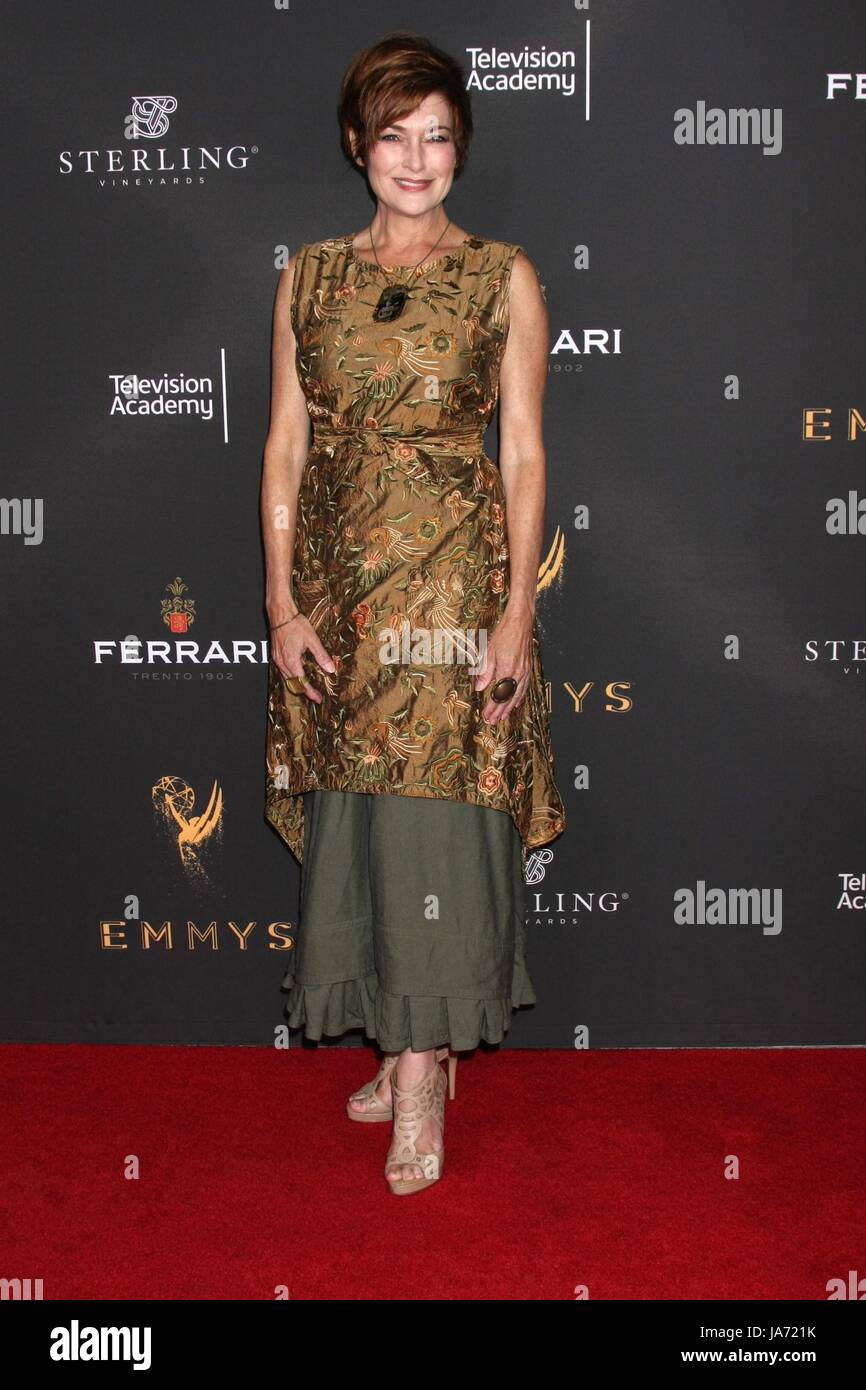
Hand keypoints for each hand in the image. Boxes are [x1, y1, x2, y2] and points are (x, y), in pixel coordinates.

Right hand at [270, 613, 335, 704]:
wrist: (280, 613)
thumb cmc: (295, 624)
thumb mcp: (312, 640)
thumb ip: (321, 656)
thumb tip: (331, 669)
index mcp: (291, 661)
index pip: (302, 682)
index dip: (310, 692)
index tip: (318, 698)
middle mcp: (282, 662)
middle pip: (292, 683)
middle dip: (303, 690)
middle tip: (315, 695)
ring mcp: (277, 659)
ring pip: (286, 678)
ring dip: (296, 684)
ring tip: (307, 687)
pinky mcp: (275, 654)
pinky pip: (283, 671)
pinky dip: (290, 676)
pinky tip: (297, 673)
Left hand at [474, 607, 531, 723]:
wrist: (520, 622)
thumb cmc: (504, 634)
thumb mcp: (490, 652)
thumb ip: (485, 672)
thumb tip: (479, 688)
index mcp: (506, 670)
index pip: (498, 695)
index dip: (492, 707)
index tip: (485, 716)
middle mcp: (517, 673)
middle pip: (508, 698)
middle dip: (500, 711)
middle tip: (492, 721)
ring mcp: (525, 671)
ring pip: (517, 695)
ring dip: (510, 708)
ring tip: (503, 717)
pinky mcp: (528, 668)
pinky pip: (524, 687)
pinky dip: (520, 697)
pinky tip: (516, 703)